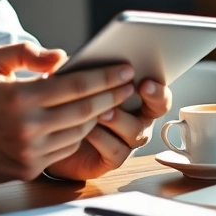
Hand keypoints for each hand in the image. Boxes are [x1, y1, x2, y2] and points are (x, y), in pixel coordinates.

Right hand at [0, 43, 136, 183]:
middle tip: (129, 85)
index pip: (76, 86)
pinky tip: (86, 121)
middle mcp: (27, 127)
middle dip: (112, 95)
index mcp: (20, 97)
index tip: (124, 69)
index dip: (106, 77)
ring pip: (79, 132)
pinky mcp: (29, 168)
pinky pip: (65, 149)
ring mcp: (30, 151)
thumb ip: (26, 53)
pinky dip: (79, 134)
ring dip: (98, 115)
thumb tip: (62, 57)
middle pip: (85, 110)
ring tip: (111, 100)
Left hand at [43, 79, 171, 181]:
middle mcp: (138, 119)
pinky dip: (103, 139)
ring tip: (101, 112)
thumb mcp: (72, 84)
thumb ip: (70, 69)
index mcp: (136, 96)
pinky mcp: (112, 159)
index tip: (145, 81)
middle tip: (133, 88)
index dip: (157, 88)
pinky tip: (88, 130)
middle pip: (157, 110)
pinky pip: (115, 151)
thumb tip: (57, 56)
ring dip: (119, 119)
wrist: (56, 139)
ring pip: (135, 131)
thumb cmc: (71, 106)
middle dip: (151, 99)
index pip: (158, 91)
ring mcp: (127, 141)